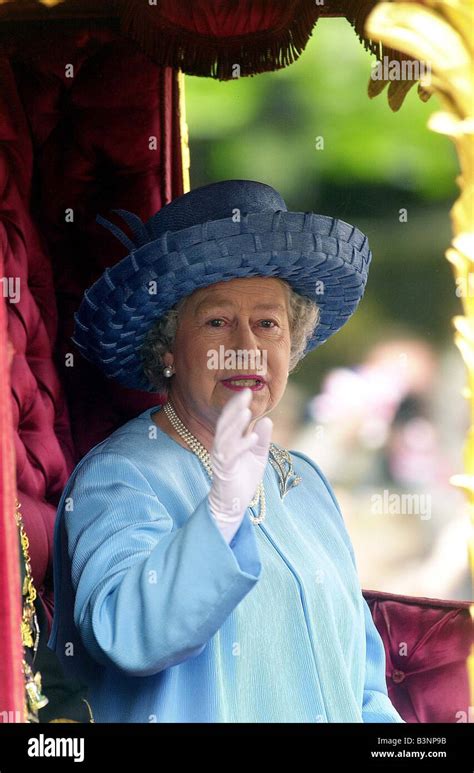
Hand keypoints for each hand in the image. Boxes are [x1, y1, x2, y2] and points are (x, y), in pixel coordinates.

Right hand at [208, 388, 272, 543]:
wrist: (235, 505)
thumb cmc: (243, 479)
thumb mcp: (258, 456)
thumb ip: (262, 439)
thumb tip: (267, 420)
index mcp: (228, 441)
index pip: (230, 419)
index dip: (237, 405)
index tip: (247, 390)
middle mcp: (222, 447)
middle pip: (225, 423)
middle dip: (234, 408)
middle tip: (245, 392)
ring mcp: (221, 459)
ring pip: (225, 437)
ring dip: (236, 424)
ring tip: (247, 411)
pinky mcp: (224, 472)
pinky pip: (231, 456)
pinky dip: (241, 446)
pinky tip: (251, 437)